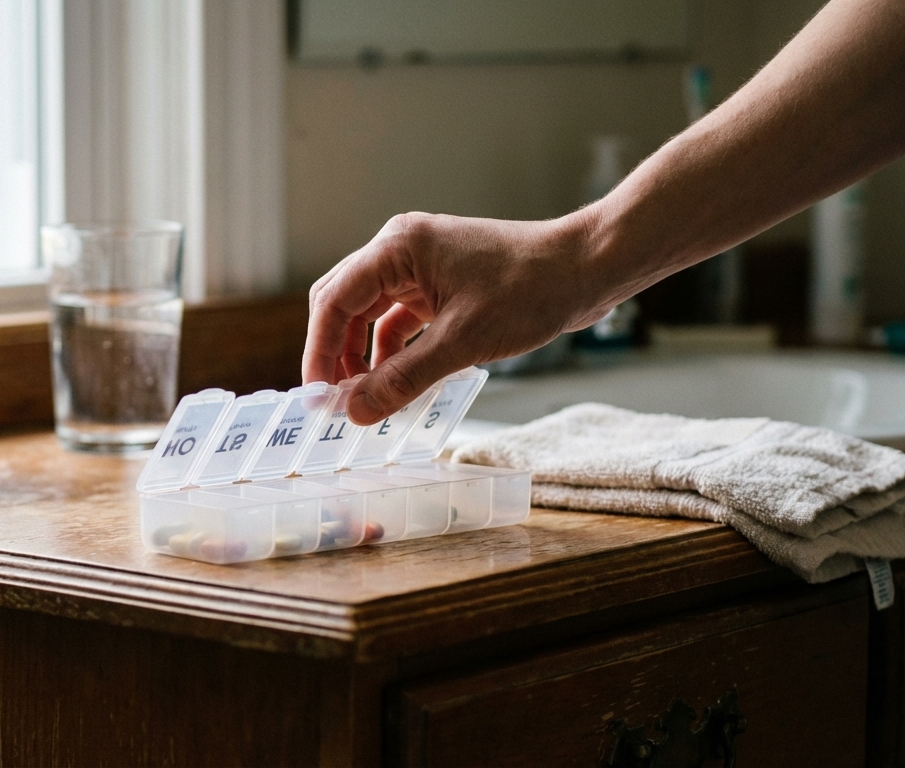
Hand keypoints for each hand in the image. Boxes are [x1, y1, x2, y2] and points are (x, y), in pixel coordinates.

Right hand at [303, 211, 615, 424]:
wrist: (587, 269)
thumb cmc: (531, 289)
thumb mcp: (461, 342)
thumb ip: (403, 379)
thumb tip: (355, 411)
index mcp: (397, 248)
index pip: (334, 300)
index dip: (319, 350)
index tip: (317, 395)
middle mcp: (400, 250)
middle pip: (344, 304)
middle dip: (335, 354)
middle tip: (334, 402)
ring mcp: (420, 267)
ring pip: (370, 315)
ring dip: (363, 356)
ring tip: (365, 400)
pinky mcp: (440, 284)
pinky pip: (400, 320)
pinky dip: (393, 352)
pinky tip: (397, 383)